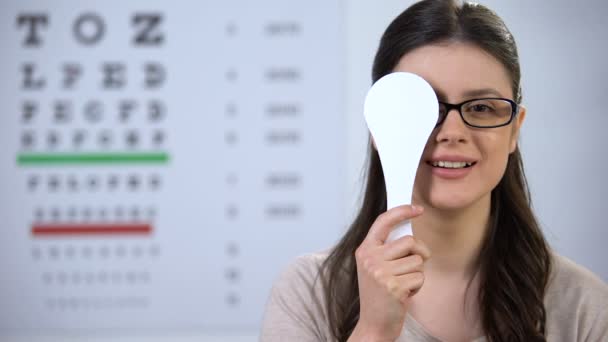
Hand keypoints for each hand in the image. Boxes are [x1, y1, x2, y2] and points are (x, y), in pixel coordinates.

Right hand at [349, 205, 430, 341]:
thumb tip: (410, 232)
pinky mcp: (394, 286)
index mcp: (364, 250)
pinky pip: (420, 277)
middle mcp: (370, 259)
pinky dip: (417, 287)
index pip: (383, 221)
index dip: (401, 211)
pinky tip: (404, 295)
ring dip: (416, 274)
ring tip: (402, 285)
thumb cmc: (378, 295)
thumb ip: (386, 249)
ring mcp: (380, 272)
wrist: (373, 325)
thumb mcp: (375, 267)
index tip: (416, 209)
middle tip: (410, 268)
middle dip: (418, 254)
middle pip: (409, 241)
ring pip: (417, 261)